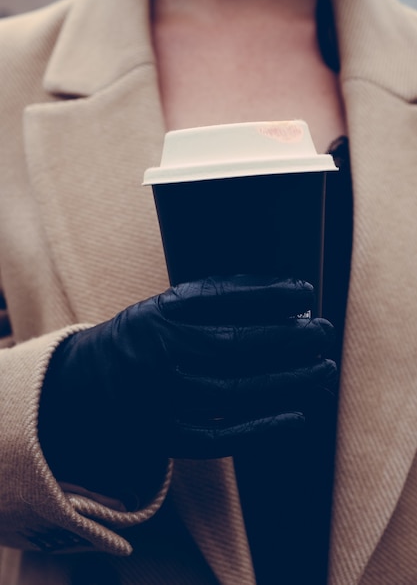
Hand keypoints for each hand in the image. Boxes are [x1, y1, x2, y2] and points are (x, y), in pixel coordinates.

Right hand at [38, 275, 336, 496]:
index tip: (305, 292)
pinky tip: (298, 416)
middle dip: (288, 338)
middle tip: (324, 331)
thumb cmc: (144, 337)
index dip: (268, 294)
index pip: (222, 300)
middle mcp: (160, 354)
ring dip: (287, 381)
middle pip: (234, 346)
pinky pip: (219, 437)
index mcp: (160, 315)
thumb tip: (282, 297)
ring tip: (323, 368)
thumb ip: (214, 300)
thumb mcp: (166, 305)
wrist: (88, 382)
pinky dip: (262, 429)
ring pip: (234, 392)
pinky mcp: (166, 435)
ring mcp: (161, 398)